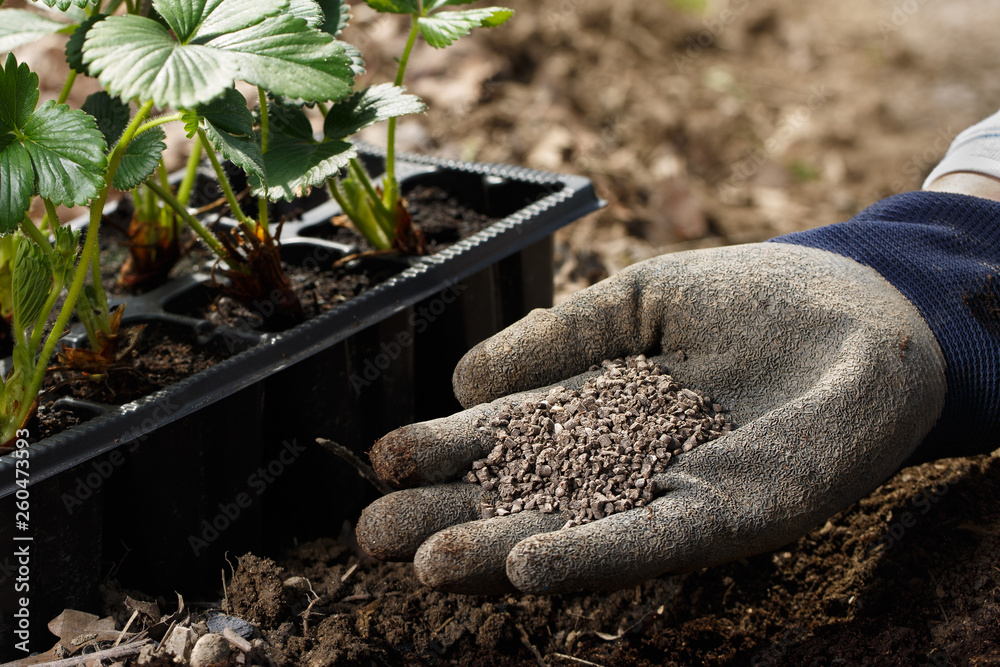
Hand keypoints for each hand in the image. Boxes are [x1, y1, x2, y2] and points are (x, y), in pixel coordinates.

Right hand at [356, 243, 945, 593]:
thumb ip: (560, 334)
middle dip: (449, 517)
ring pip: (573, 531)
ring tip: (427, 564)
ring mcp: (673, 495)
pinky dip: (590, 555)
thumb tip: (463, 375)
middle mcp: (626, 464)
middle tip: (372, 538)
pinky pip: (651, 541)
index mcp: (599, 409)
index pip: (508, 437)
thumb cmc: (754, 297)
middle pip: (524, 497)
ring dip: (499, 551)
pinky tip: (528, 567)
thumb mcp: (640, 300)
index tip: (381, 463)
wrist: (862, 310)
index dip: (446, 451)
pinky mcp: (731, 517)